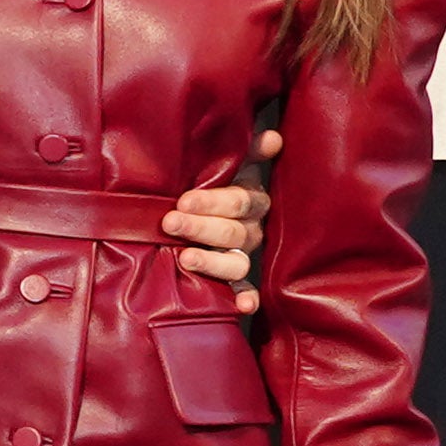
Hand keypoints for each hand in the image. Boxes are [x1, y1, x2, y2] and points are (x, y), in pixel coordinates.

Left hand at [162, 125, 281, 311]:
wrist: (202, 207)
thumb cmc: (212, 182)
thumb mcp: (228, 164)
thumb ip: (248, 151)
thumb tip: (273, 138)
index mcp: (250, 201)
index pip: (239, 201)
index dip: (213, 201)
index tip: (184, 200)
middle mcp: (250, 229)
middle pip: (233, 231)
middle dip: (201, 227)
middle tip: (171, 222)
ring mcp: (243, 254)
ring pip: (236, 261)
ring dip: (214, 262)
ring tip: (186, 259)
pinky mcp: (236, 278)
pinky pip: (245, 289)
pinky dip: (247, 298)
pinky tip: (243, 307)